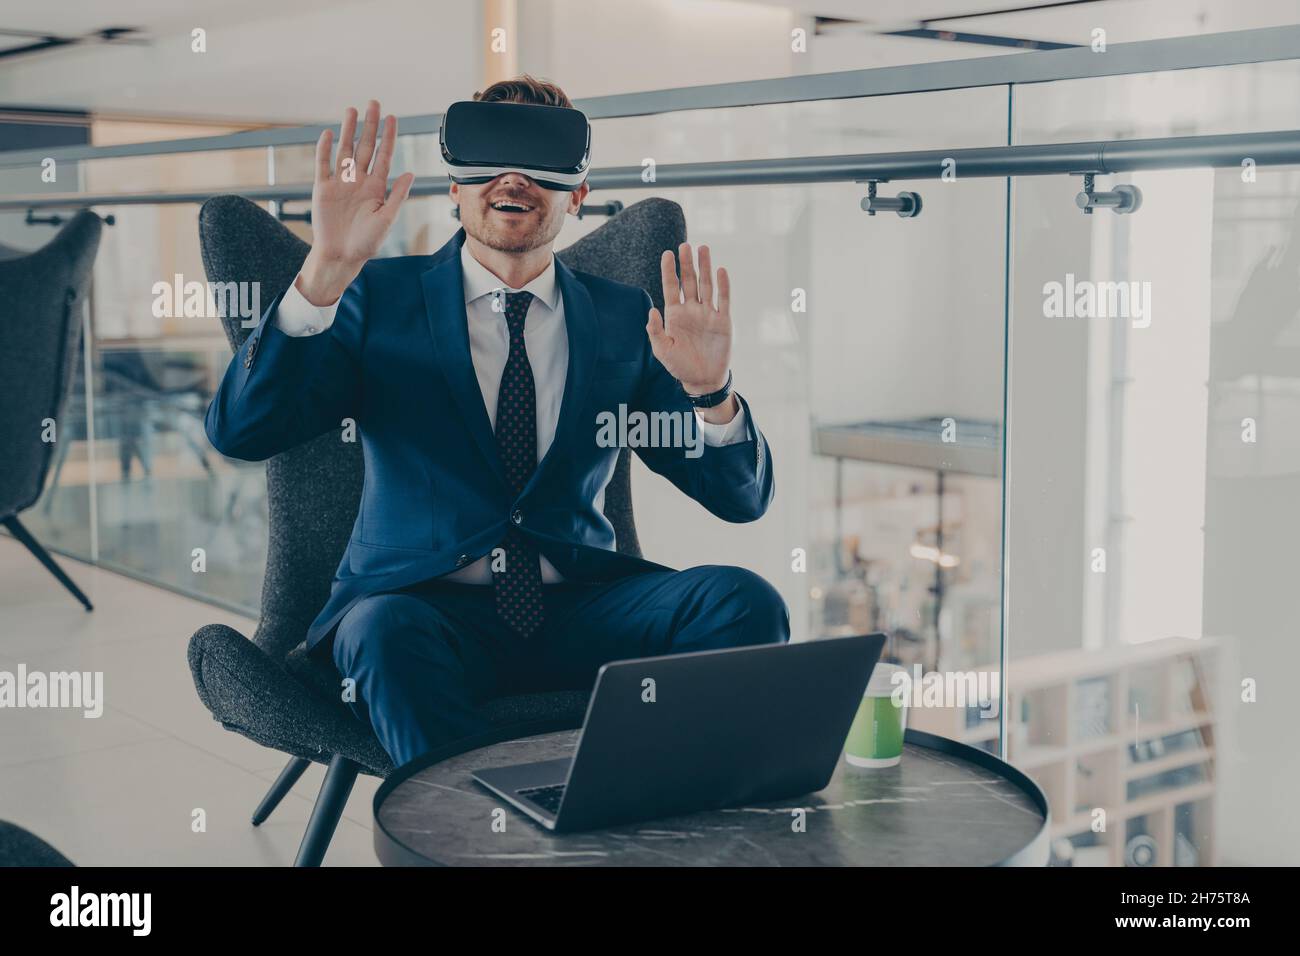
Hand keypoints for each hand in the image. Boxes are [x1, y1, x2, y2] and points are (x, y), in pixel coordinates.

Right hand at [298, 100, 414, 304]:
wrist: (341, 256)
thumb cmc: (366, 242)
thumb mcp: (387, 219)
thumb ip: (397, 195)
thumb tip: (410, 173)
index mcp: (376, 187)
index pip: (383, 155)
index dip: (388, 137)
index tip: (393, 118)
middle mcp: (359, 180)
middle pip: (364, 146)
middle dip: (369, 125)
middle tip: (373, 104)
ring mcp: (340, 182)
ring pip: (344, 150)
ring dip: (348, 130)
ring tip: (351, 110)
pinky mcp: (323, 188)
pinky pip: (323, 164)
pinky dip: (325, 149)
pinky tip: (329, 133)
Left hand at [647, 242, 731, 394]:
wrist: (702, 379)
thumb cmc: (680, 366)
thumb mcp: (662, 350)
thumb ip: (655, 331)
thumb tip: (652, 311)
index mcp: (675, 315)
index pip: (671, 287)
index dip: (669, 270)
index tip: (667, 254)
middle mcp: (691, 310)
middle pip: (690, 281)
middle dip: (687, 264)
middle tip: (685, 245)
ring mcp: (708, 313)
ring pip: (707, 285)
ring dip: (705, 267)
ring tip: (703, 248)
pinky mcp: (723, 320)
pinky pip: (724, 299)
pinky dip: (723, 285)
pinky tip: (721, 270)